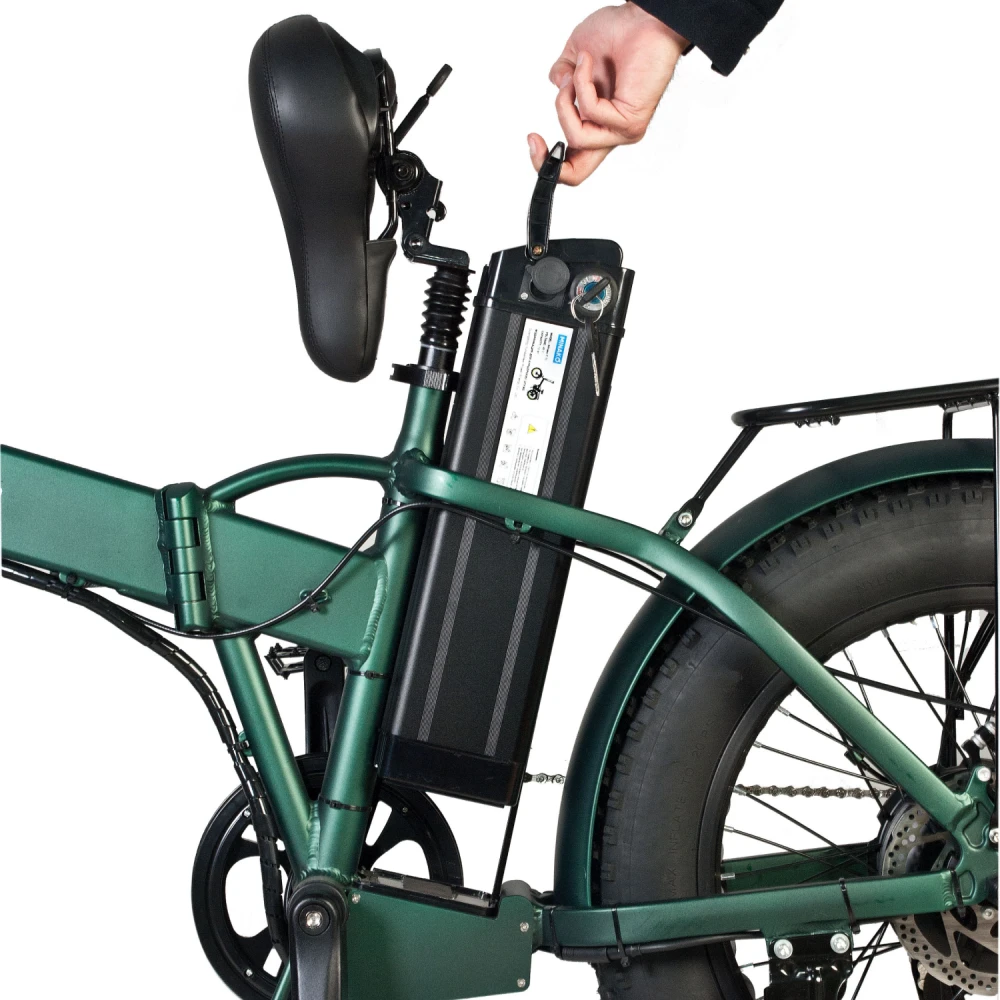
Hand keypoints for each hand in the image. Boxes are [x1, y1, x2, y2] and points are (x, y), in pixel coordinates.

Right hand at [529, 3, 686, 184]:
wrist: (644, 19)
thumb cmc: (619, 34)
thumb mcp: (575, 58)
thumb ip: (561, 77)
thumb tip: (556, 85)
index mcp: (597, 126)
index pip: (572, 164)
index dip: (546, 163)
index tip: (532, 138)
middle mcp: (610, 133)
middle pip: (577, 175)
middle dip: (546, 162)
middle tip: (534, 138)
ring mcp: (622, 131)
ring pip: (576, 137)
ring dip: (565, 102)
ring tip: (574, 72)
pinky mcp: (630, 122)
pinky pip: (591, 112)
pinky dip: (581, 84)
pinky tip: (587, 62)